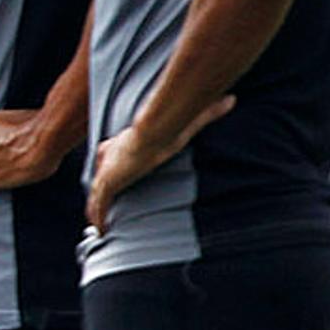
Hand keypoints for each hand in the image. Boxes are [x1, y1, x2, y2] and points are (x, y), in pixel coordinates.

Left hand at [83, 99, 232, 234]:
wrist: (154, 133)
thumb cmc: (166, 128)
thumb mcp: (187, 122)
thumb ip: (208, 113)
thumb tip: (232, 99)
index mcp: (124, 144)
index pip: (110, 156)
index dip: (110, 168)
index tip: (114, 179)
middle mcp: (112, 159)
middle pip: (101, 179)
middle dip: (100, 192)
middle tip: (102, 206)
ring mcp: (107, 172)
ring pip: (98, 195)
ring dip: (97, 208)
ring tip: (100, 224)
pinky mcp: (107, 184)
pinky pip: (100, 205)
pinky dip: (99, 217)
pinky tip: (102, 230)